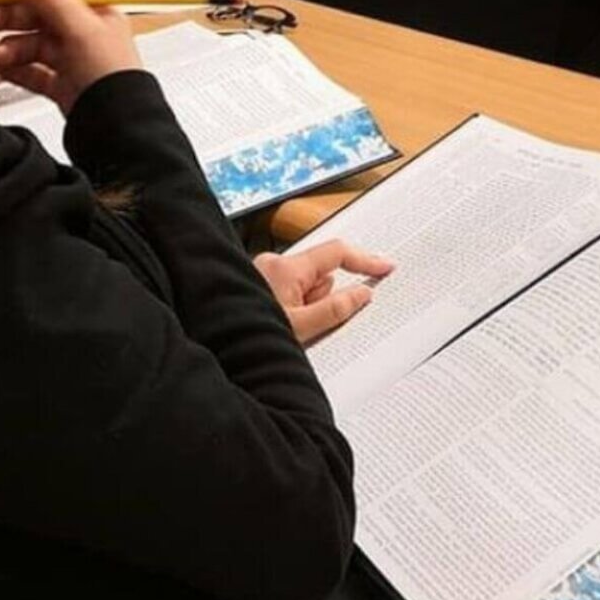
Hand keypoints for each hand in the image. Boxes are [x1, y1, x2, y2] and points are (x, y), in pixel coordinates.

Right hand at [0, 0, 140, 112]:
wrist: (118, 128)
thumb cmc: (114, 78)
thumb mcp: (84, 31)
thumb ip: (55, 2)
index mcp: (95, 11)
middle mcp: (84, 32)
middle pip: (36, 14)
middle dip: (4, 16)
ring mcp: (72, 59)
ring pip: (30, 43)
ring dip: (8, 47)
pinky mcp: (63, 84)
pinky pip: (32, 71)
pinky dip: (15, 69)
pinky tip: (1, 70)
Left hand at [254, 239, 391, 344]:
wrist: (214, 346)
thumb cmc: (248, 337)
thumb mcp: (300, 329)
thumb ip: (335, 310)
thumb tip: (362, 294)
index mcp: (286, 267)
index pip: (336, 253)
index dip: (365, 261)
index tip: (385, 267)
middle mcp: (273, 264)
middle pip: (320, 274)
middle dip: (323, 299)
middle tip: (307, 326)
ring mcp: (263, 274)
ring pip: (306, 287)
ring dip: (306, 308)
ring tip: (287, 331)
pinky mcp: (257, 286)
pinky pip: (290, 294)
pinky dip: (293, 310)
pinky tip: (278, 329)